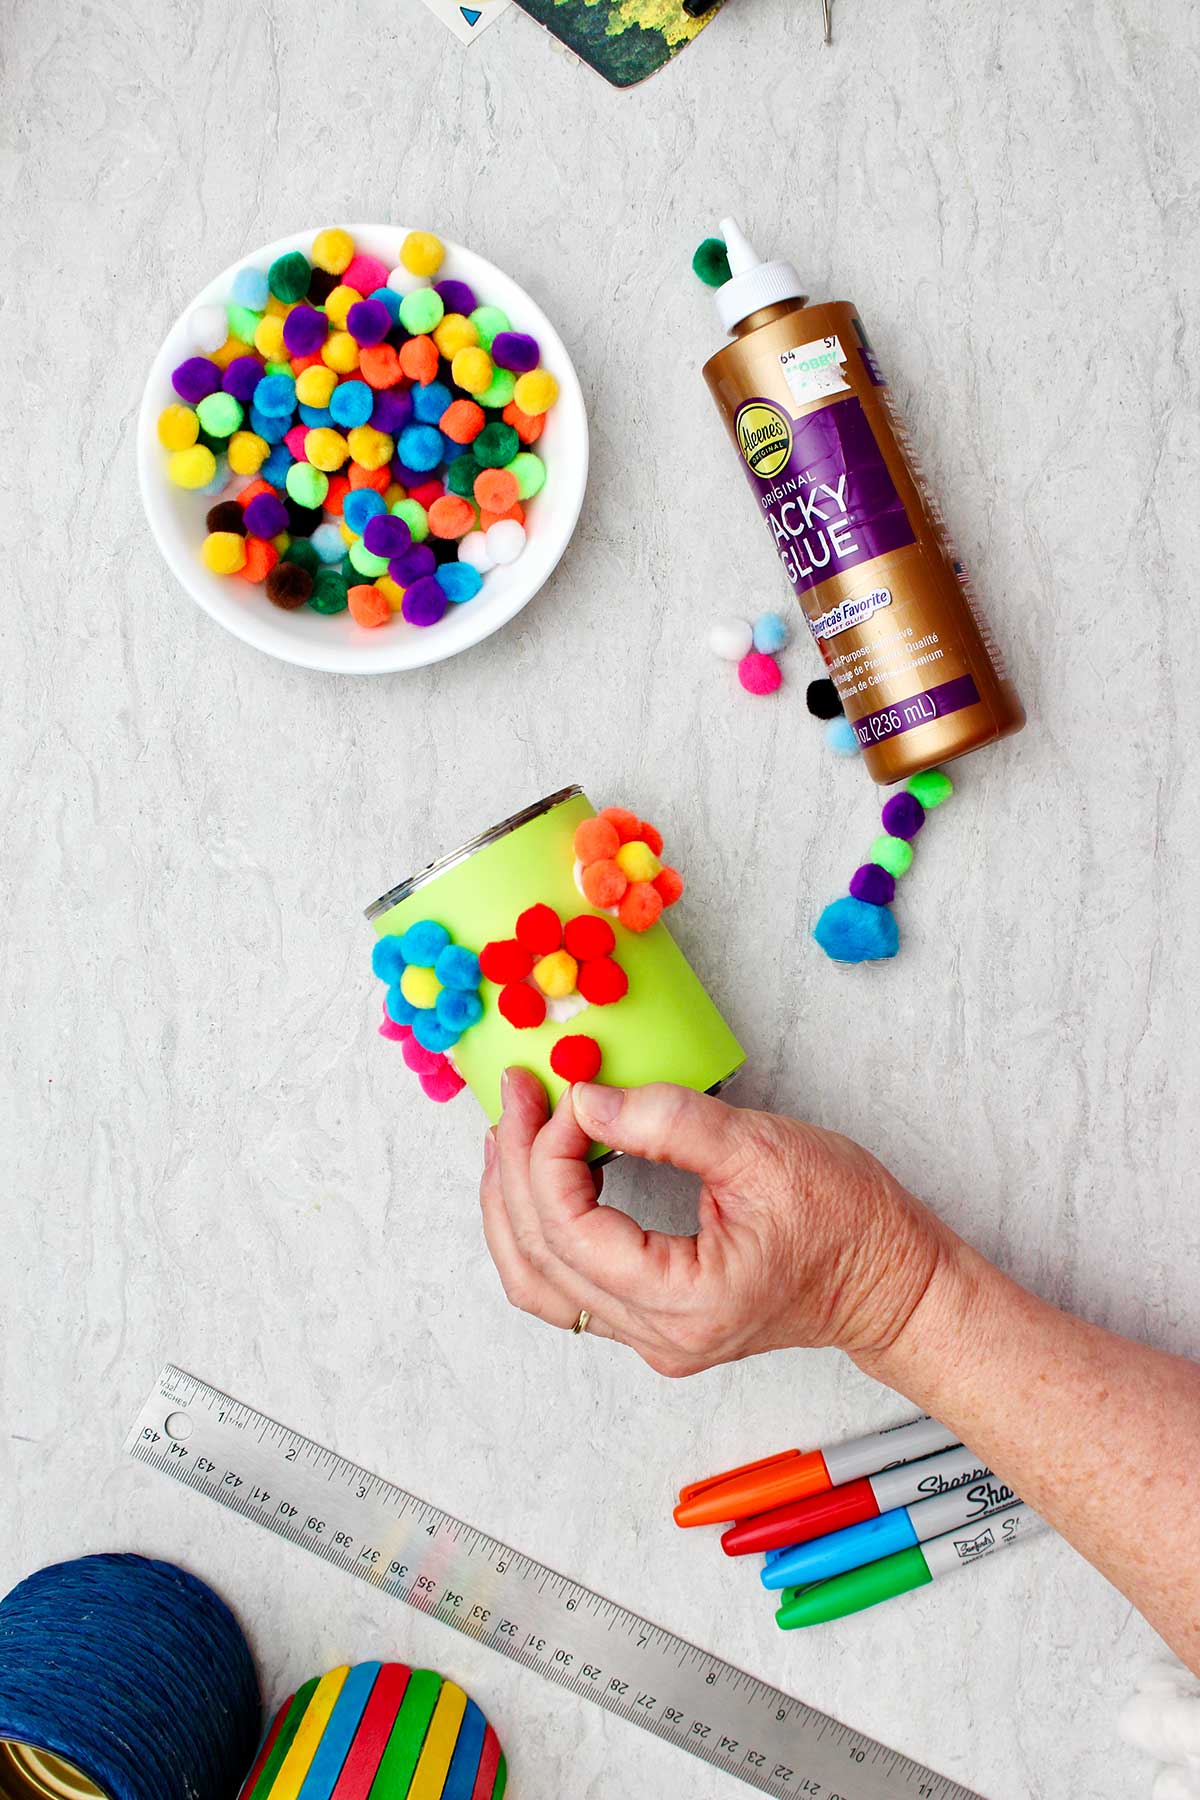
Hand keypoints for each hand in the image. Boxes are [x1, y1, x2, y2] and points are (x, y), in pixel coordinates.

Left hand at [478, 1069, 951, 1377]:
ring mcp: (655, 1338)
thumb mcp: (762, 1150)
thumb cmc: (849, 1222)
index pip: (571, 1230)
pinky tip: (543, 1176)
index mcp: (684, 1303)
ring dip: (514, 1205)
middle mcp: (659, 1336)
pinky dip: (543, 1229)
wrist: (893, 1280)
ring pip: (542, 1283)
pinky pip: (570, 1286)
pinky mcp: (657, 1322)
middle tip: (515, 1095)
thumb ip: (668, 1123)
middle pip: (540, 1260)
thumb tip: (585, 1101)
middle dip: (513, 1169)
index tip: (561, 1092)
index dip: (548, 1154)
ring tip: (511, 1133)